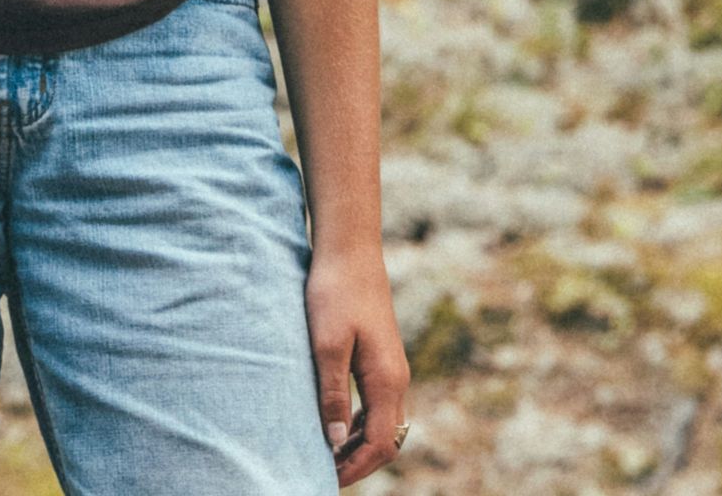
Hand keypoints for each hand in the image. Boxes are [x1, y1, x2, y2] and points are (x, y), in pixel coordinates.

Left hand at [307, 246, 410, 487]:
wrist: (350, 249)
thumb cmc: (334, 292)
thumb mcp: (325, 344)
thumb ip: (331, 394)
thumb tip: (333, 441)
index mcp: (386, 380)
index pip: (379, 443)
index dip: (355, 467)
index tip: (325, 477)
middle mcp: (397, 379)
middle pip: (388, 440)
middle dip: (360, 462)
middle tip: (324, 473)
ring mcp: (392, 369)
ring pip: (384, 423)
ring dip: (359, 445)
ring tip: (326, 456)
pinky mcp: (382, 358)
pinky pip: (378, 405)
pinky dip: (360, 424)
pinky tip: (336, 424)